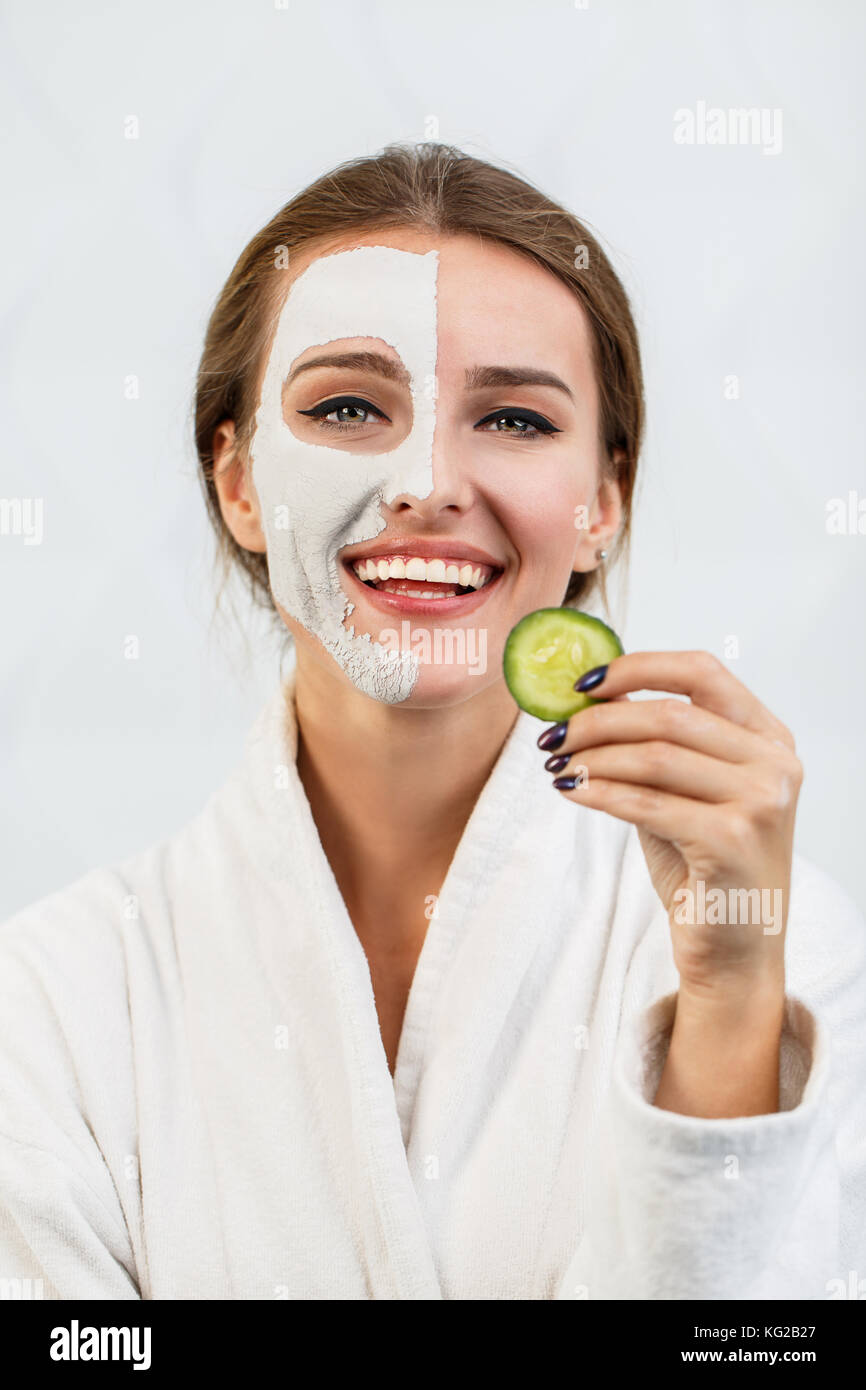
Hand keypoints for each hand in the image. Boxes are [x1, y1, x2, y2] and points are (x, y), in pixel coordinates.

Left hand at [537, 650, 803, 1002]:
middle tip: (553, 735)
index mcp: (769, 737)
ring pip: (654, 756)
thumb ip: (653, 743)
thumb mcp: (682, 791)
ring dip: (593, 757)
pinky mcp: (733, 841)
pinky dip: (600, 792)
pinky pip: (647, 803)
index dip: (638, 667)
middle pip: (670, 714)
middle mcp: (775, 764)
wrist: (734, 952)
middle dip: (599, 721)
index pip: (702, 671)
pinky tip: (572, 791)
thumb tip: (591, 695)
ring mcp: (761, 802)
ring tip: (556, 765)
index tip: (583, 683)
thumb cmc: (704, 867)